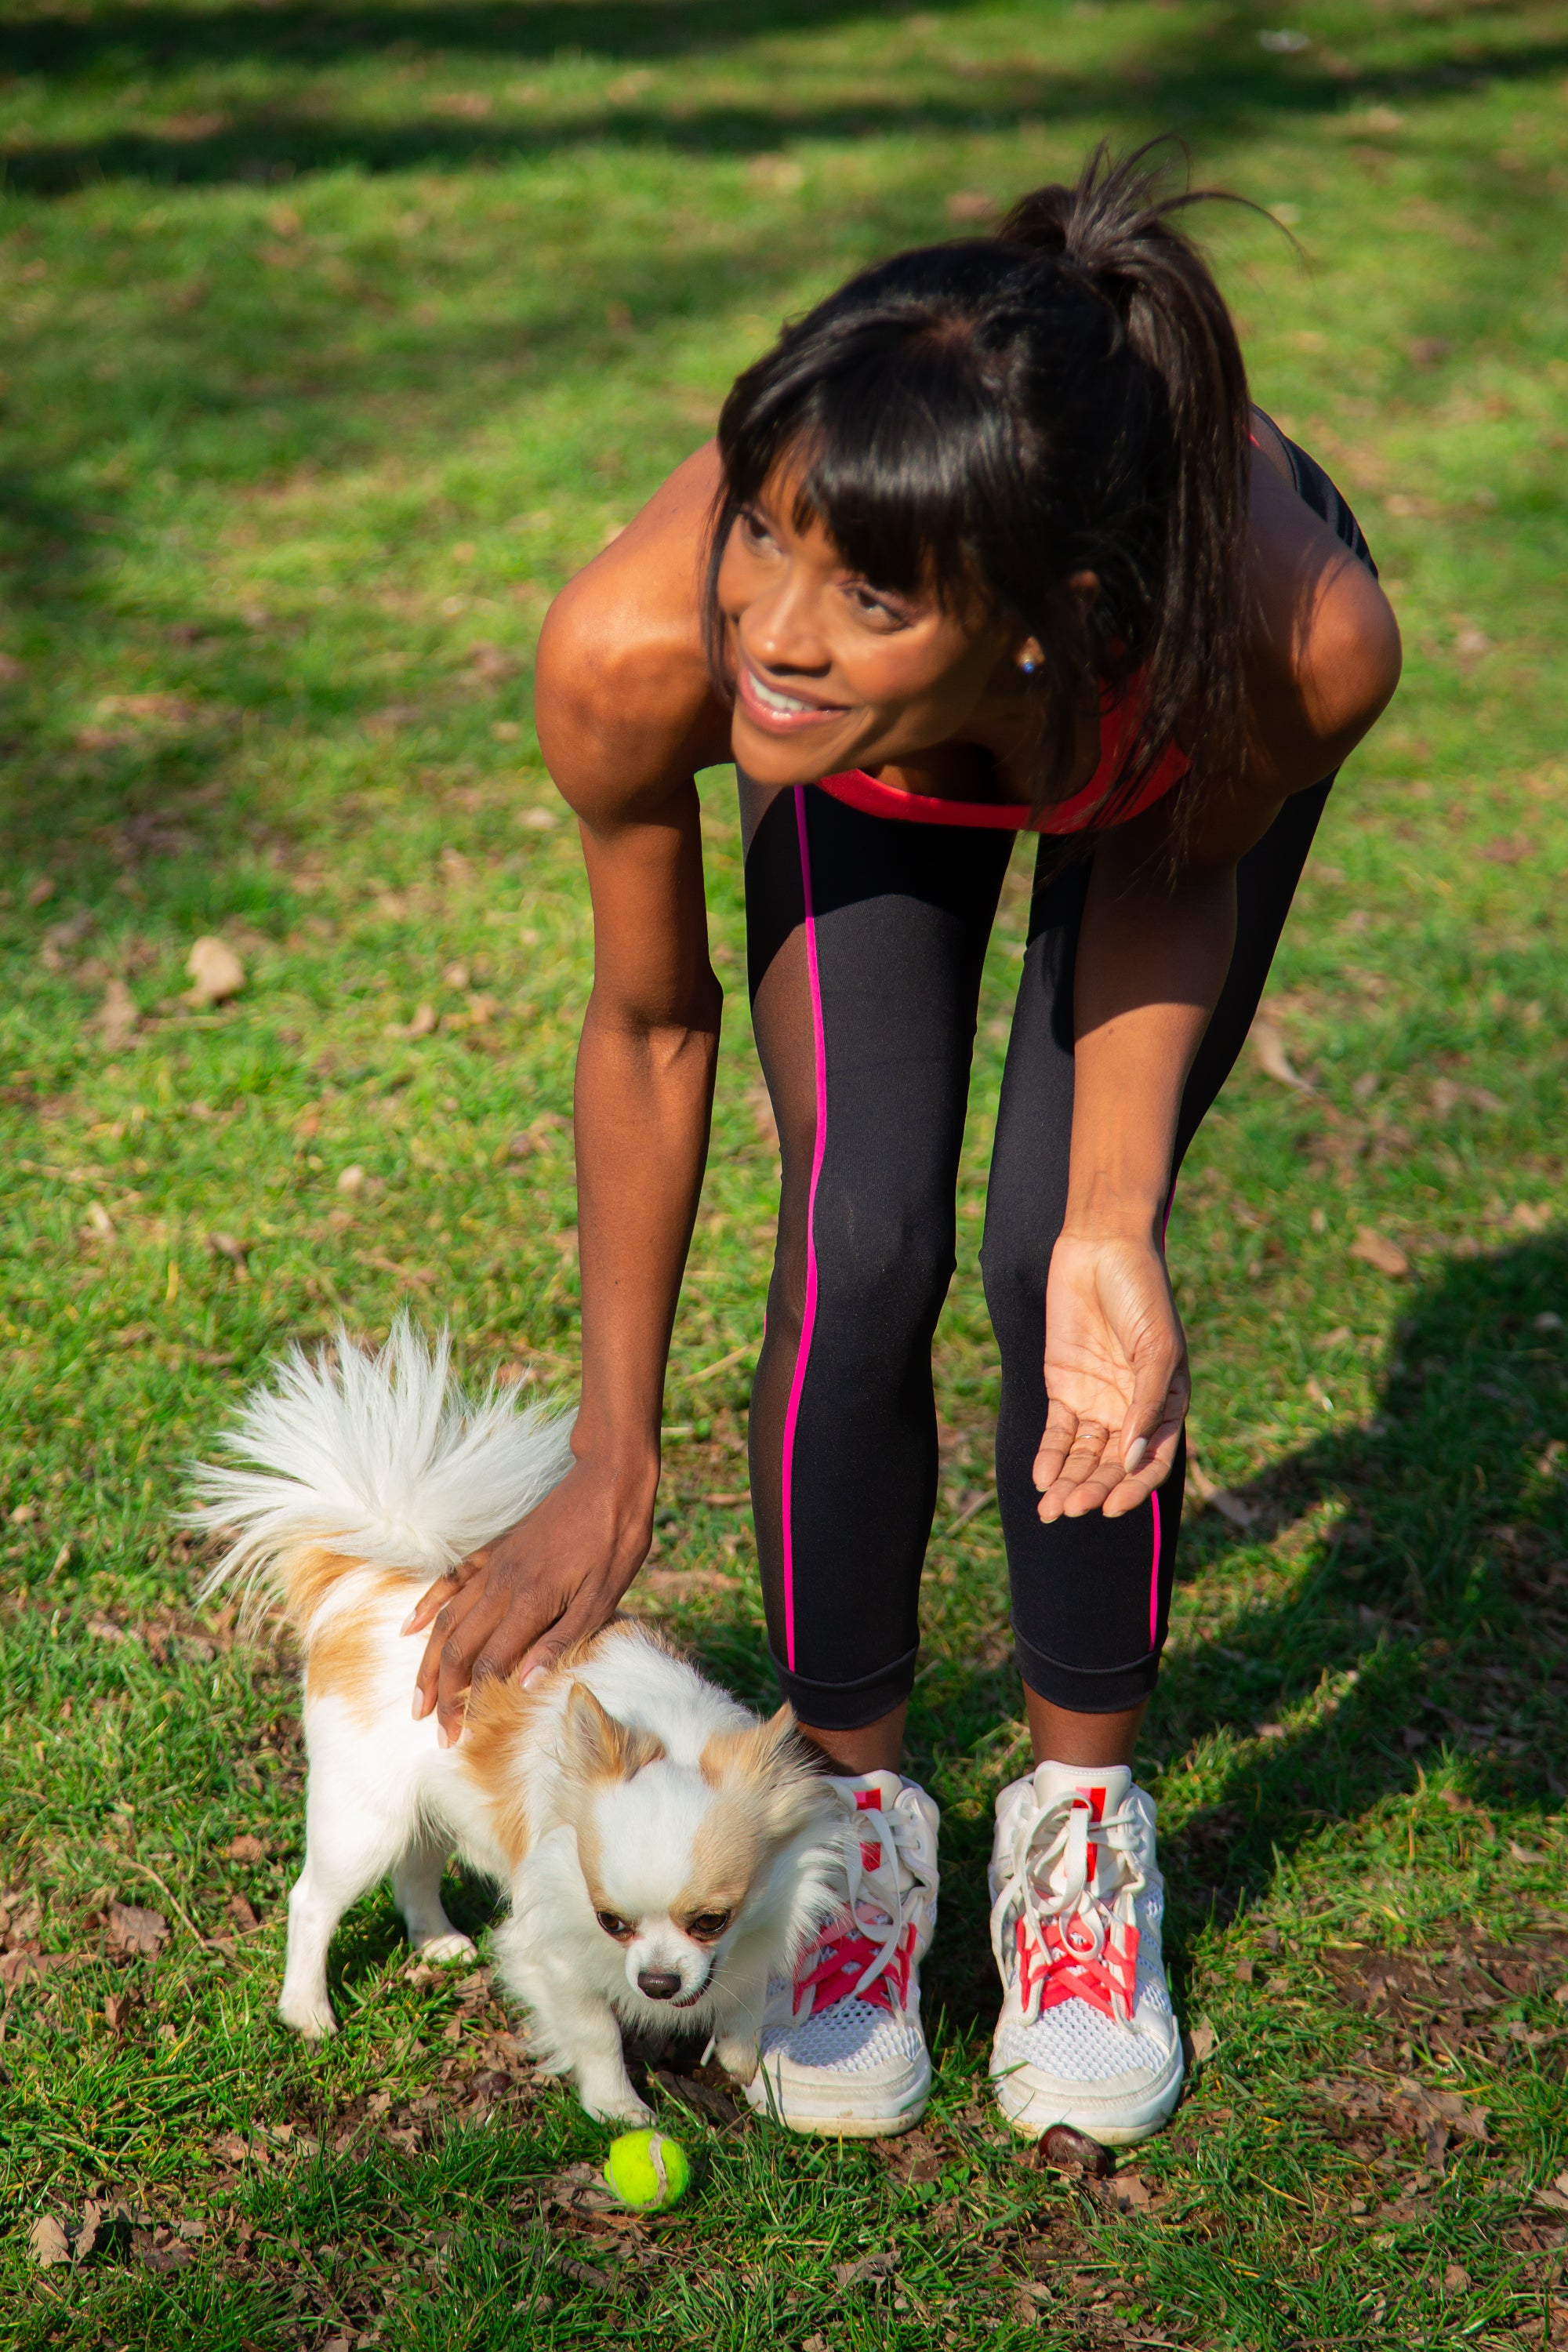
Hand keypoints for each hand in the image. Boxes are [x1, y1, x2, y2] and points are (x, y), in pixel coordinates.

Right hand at [402, 1456, 654, 1744]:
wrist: (610, 1478)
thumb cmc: (616, 1541)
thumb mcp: (604, 1596)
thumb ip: (562, 1640)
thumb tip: (524, 1685)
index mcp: (532, 1602)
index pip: (486, 1665)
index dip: (468, 1704)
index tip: (456, 1736)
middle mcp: (503, 1585)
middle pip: (458, 1648)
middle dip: (442, 1694)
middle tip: (434, 1731)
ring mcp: (495, 1565)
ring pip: (448, 1619)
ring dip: (429, 1662)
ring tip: (417, 1699)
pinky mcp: (496, 1550)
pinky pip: (452, 1580)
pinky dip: (429, 1604)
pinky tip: (411, 1627)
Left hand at [1033, 1228, 1188, 1522]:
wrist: (1102, 1250)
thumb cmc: (1143, 1294)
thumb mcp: (1156, 1349)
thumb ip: (1146, 1405)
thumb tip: (1133, 1459)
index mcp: (1166, 1404)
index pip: (1151, 1460)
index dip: (1133, 1488)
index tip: (1112, 1508)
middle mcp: (1131, 1411)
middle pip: (1112, 1465)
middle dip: (1092, 1490)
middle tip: (1070, 1510)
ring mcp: (1098, 1401)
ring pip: (1083, 1456)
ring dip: (1069, 1482)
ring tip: (1051, 1508)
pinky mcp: (1065, 1389)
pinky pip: (1058, 1433)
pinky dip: (1050, 1456)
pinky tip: (1042, 1477)